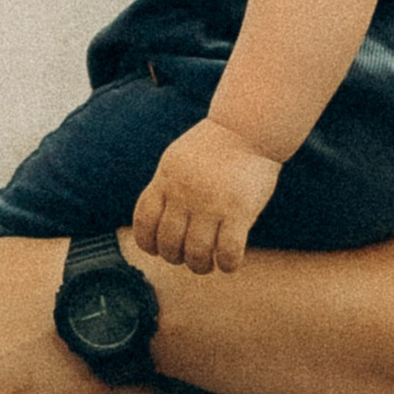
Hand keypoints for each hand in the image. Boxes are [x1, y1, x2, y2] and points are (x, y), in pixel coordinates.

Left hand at [132, 122, 283, 276]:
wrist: (249, 128)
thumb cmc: (213, 147)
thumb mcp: (176, 160)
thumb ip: (165, 187)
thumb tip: (154, 220)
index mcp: (165, 181)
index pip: (144, 222)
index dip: (147, 243)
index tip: (157, 250)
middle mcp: (184, 194)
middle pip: (169, 243)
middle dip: (175, 258)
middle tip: (188, 258)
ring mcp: (211, 203)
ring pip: (197, 253)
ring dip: (200, 266)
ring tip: (207, 265)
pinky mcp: (239, 210)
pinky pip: (229, 251)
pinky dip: (228, 265)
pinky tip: (230, 264)